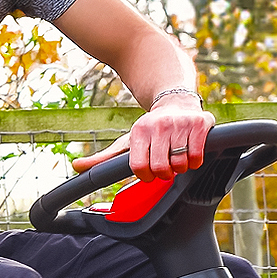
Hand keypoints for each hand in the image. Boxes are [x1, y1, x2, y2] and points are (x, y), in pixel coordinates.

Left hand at [73, 95, 212, 182]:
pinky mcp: (199, 124)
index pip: (139, 167)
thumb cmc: (149, 129)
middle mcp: (158, 125)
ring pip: (180, 164)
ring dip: (180, 167)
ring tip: (177, 156)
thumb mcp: (126, 141)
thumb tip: (77, 167)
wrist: (175, 102)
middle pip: (161, 169)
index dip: (145, 175)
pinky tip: (190, 152)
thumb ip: (103, 158)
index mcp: (139, 131)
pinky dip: (195, 161)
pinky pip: (197, 157)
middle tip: (165, 165)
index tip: (149, 172)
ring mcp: (180, 124)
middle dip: (164, 173)